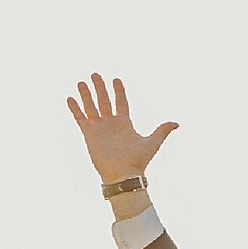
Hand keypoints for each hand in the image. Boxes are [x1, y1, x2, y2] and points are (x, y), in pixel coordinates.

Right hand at [66, 75, 177, 189]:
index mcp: (125, 123)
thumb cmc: (138, 161)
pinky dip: (75, 108)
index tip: (116, 79)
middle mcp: (111, 123)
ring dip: (86, 95)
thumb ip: (162, 130)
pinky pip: (81, 119)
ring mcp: (99, 129)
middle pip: (104, 100)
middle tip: (95, 74)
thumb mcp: (153, 142)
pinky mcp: (89, 135)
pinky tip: (70, 98)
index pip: (121, 102)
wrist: (124, 174)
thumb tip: (177, 123)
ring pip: (91, 107)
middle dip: (100, 87)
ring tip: (81, 82)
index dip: (119, 91)